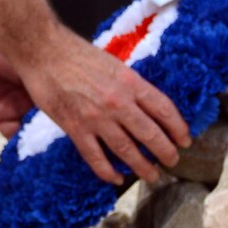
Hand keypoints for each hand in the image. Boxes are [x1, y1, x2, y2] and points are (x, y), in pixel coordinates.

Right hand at [26, 30, 188, 184]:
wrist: (43, 50)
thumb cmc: (75, 52)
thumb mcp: (112, 63)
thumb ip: (128, 85)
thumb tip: (143, 104)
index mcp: (130, 82)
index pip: (164, 109)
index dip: (178, 128)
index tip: (185, 140)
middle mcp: (118, 102)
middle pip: (151, 134)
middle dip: (166, 152)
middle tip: (172, 161)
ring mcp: (97, 117)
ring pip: (128, 151)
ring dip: (143, 167)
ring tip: (152, 176)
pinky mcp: (76, 127)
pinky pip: (96, 157)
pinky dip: (108, 172)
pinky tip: (116, 177)